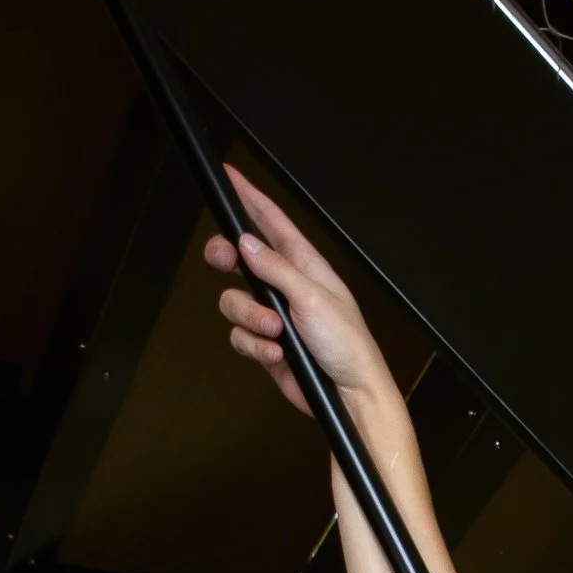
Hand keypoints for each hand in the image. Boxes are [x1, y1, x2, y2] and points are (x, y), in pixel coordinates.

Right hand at [203, 168, 384, 416]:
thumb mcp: (313, 298)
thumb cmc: (348, 345)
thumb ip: (277, 269)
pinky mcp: (265, 344)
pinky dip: (255, 346)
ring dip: (250, 318)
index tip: (228, 176)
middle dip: (225, 257)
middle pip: (238, 257)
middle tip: (223, 259)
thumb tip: (246, 243)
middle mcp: (286, 285)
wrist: (350, 397)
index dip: (249, 197)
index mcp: (305, 265)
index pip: (271, 221)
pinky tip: (277, 354)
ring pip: (234, 301)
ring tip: (276, 332)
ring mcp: (273, 315)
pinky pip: (241, 337)